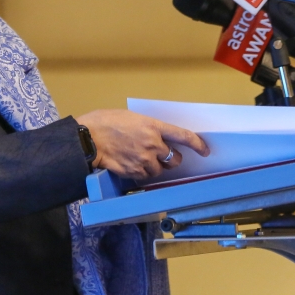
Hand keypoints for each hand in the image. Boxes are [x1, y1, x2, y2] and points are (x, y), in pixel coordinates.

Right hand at [76, 109, 208, 179]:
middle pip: (175, 159)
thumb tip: (156, 136)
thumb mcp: (132, 118)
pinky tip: (131, 165)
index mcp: (154, 127)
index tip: (205, 150)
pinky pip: (145, 177)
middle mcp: (153, 145)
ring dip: (155, 167)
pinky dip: (142, 173)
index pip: (184, 136)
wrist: (89, 138)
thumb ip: (148, 128)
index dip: (198, 144)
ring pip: (160, 170)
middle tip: (161, 156)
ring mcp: (144, 160)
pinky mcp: (135, 172)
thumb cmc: (106, 122)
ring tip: (140, 159)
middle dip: (171, 159)